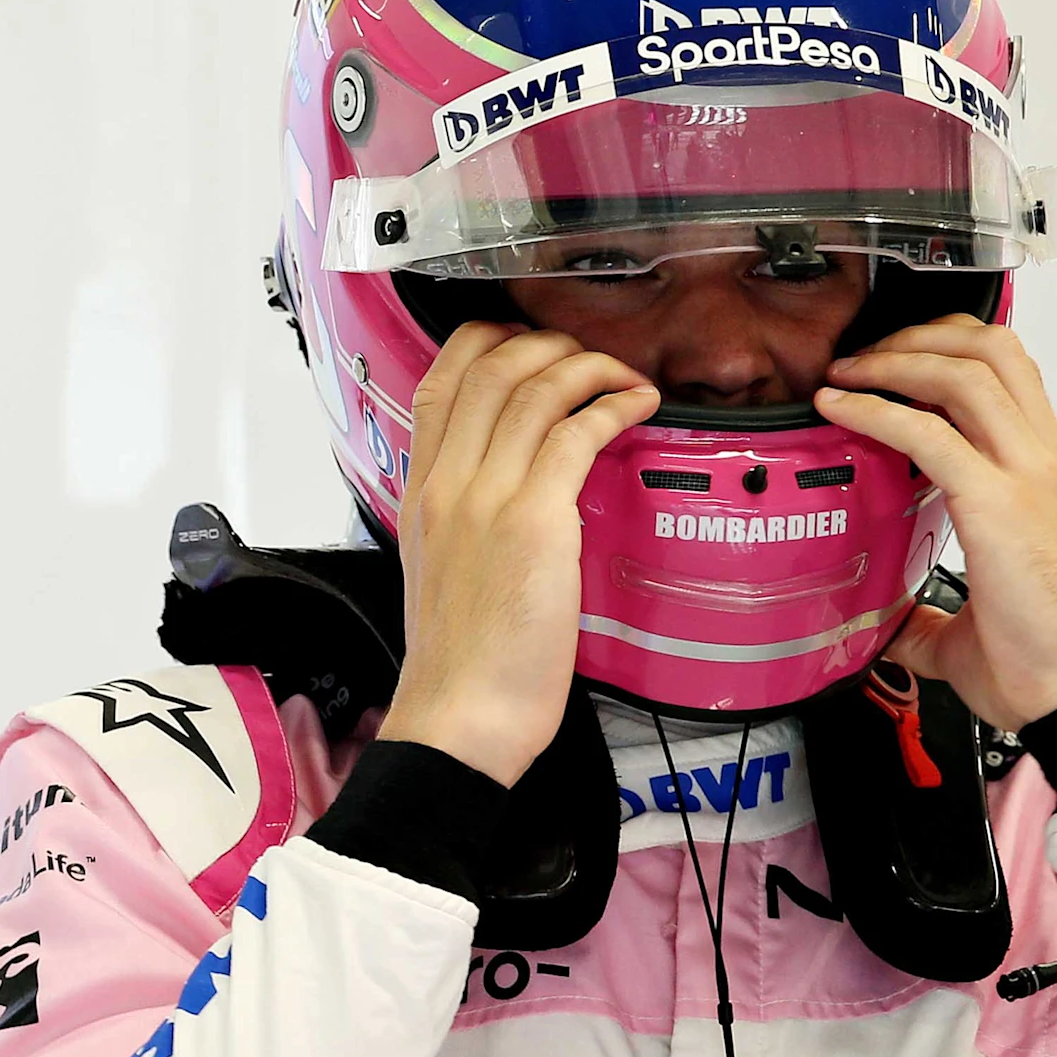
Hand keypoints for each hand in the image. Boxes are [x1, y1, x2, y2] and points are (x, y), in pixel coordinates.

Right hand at [378, 323, 660, 786]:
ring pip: (532, 388)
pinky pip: (575, 433)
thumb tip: (507, 500)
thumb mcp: (441, 573)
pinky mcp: (534, 520)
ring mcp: (485, 498)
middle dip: (546, 343)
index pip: (439, 384)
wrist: (459, 713)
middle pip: (487, 367)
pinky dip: (613, 405)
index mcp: (420, 495)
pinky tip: (637, 406)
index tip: (527, 345)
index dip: (485, 344)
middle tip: (586, 358)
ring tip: (622, 377)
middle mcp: (446, 484)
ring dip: (589, 366)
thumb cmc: (459, 662)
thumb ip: (466, 524)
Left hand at [815, 314, 1056, 728]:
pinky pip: (928, 432)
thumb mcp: (974, 622)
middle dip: (917, 337)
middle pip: (991, 350)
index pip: (1010, 374)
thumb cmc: (1046, 660)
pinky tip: (838, 410)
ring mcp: (1028, 477)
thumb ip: (930, 616)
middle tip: (862, 357)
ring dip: (893, 360)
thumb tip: (888, 626)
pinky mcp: (999, 504)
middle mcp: (1045, 462)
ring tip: (845, 374)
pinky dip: (875, 410)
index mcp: (1048, 474)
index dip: (948, 349)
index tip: (892, 362)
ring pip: (966, 372)